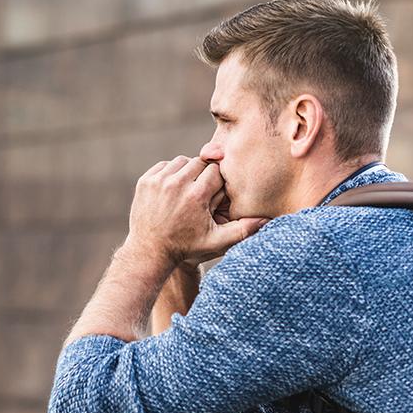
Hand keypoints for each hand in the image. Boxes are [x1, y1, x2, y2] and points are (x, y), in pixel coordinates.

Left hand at [127, 156, 269, 265]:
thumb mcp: (216, 241)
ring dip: (188, 171)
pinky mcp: (145, 181)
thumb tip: (267, 220)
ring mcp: (158, 182)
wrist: (149, 251)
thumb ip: (242, 230)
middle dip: (204, 174)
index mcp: (196, 196)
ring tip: (189, 189)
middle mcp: (176, 185)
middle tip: (202, 191)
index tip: (214, 194)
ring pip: (182, 161)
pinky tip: (174, 189)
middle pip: (200, 163)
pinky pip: (165, 166)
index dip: (217, 181)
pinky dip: (171, 173)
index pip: (215, 171)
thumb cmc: (186, 247)